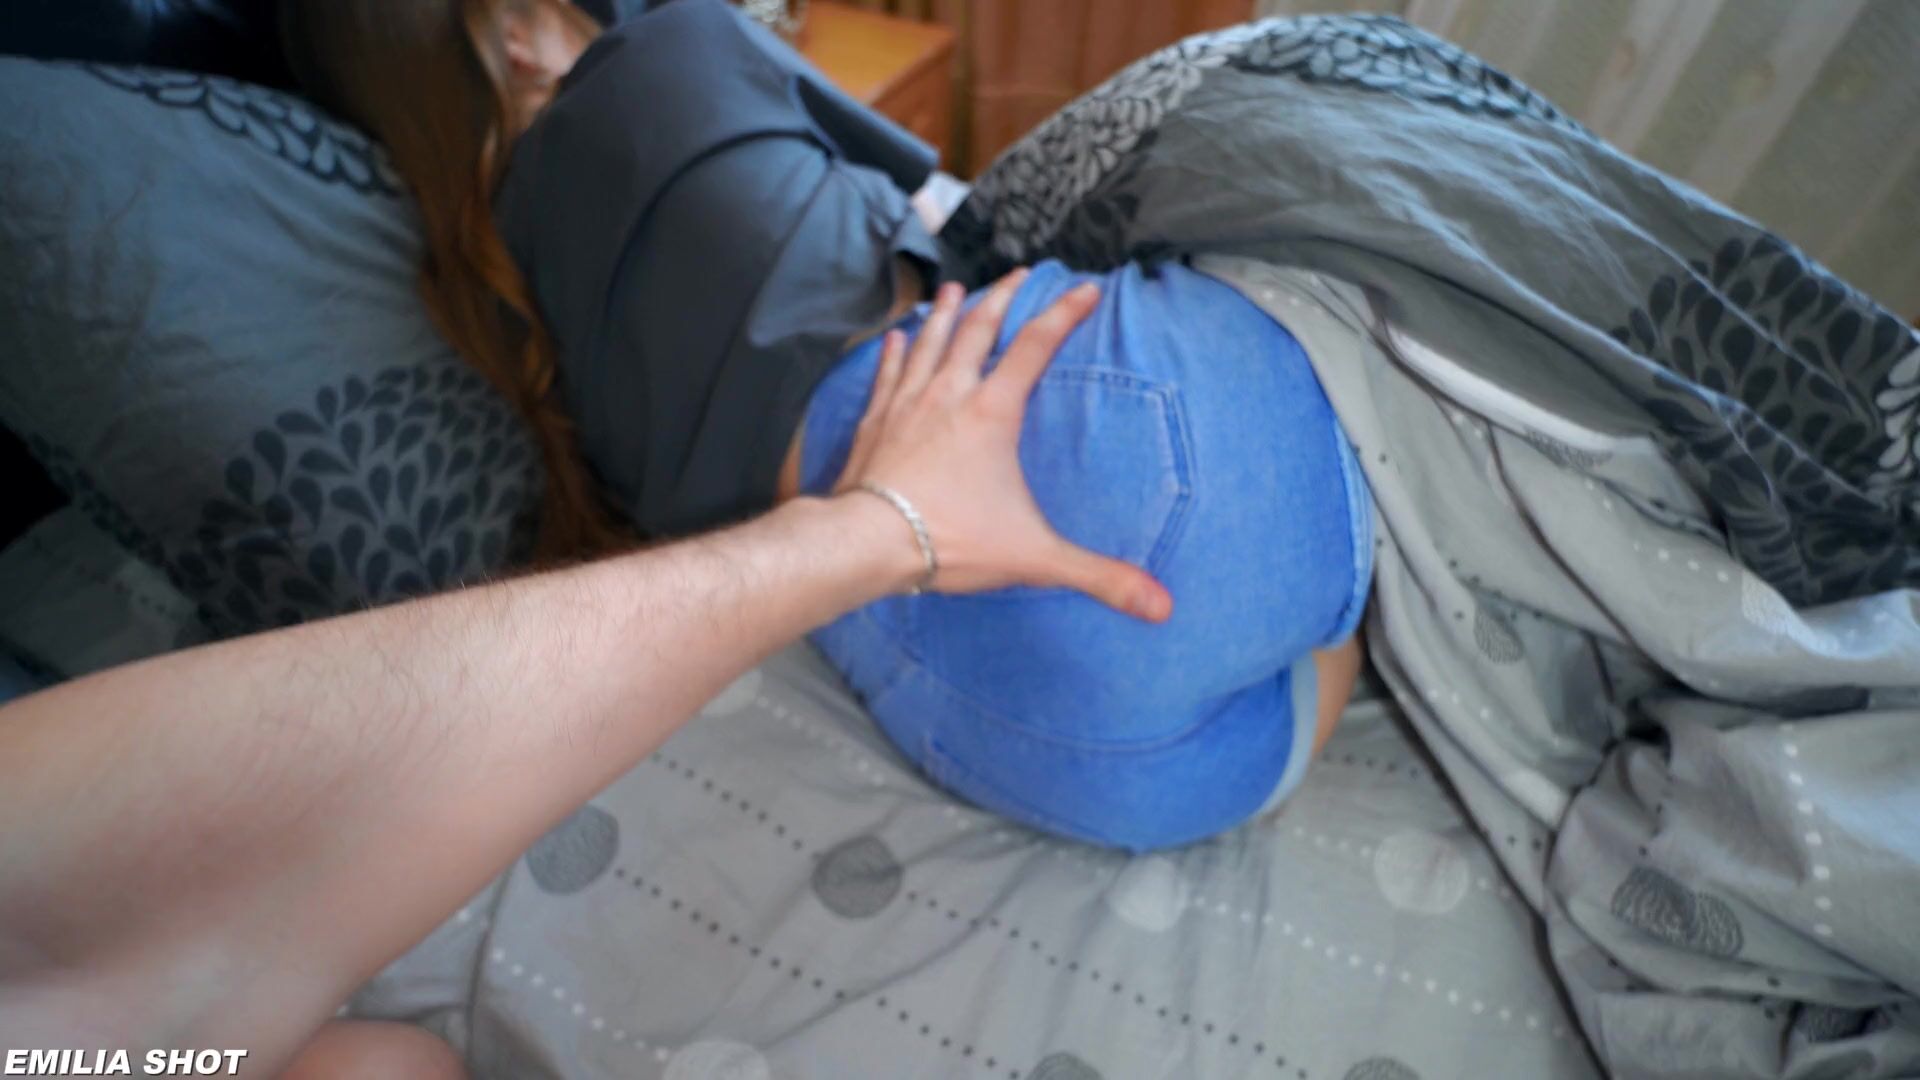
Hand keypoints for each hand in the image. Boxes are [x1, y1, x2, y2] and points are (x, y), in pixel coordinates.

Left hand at [832, 270, 1173, 622]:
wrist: (866, 543)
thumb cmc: (950, 541)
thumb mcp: (1034, 558)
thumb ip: (1098, 577)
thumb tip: (1161, 606)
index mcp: (993, 411)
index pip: (1036, 347)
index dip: (1064, 314)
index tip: (1084, 288)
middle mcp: (950, 393)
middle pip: (979, 330)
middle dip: (1002, 298)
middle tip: (1017, 275)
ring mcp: (906, 402)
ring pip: (930, 342)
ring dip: (946, 314)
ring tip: (955, 289)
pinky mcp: (874, 420)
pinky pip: (887, 372)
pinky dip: (895, 351)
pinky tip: (896, 336)